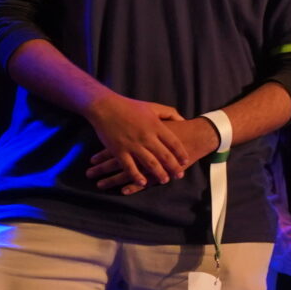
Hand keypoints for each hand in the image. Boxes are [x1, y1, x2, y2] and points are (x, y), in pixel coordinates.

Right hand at [82, 95, 215, 190]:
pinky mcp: (118, 150)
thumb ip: (170, 113)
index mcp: (156, 126)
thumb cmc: (130, 106)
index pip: (173, 143)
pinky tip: (142, 182)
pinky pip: (129, 166)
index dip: (181, 154)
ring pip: (149, 163)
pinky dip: (136, 176)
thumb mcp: (153, 107)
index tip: (186, 161)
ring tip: (165, 180)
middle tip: (179, 175)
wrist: (105, 106)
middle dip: (174, 167)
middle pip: (165, 155)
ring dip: (159, 173)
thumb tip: (184, 120)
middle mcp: (146, 137)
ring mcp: (132, 144)